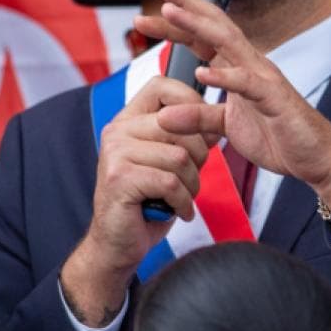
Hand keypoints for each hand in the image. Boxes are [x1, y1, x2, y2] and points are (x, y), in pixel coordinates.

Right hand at [61, 76, 211, 325]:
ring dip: (191, 185)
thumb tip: (215, 119)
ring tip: (182, 198)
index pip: (161, 85)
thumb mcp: (168, 164)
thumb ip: (186, 139)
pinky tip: (178, 211)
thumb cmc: (148, 202)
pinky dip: (183, 202)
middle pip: (180, 125)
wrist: (118, 244)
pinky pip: (170, 183)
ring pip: (179, 157)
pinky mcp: (119, 178)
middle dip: (199, 156)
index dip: (190, 100)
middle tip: (191, 179)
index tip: (203, 128)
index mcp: (128, 120)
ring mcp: (115, 153)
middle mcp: (118, 130)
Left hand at [136, 0, 330, 220]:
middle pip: (213, 24)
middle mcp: (249, 62)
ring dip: (196, 25)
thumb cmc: (276, 136)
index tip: (145, 13)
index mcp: (237, 66)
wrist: (315, 156)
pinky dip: (224, 76)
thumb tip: (163, 116)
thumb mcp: (225, 128)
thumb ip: (197, 117)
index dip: (175, 21)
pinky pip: (247, 83)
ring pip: (227, 42)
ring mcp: (263, 76)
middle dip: (184, 2)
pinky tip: (201, 72)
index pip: (201, 36)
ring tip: (169, 12)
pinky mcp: (274, 98)